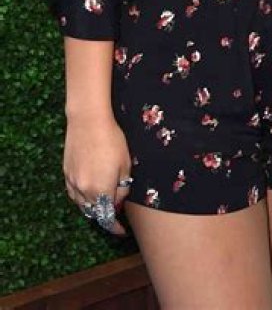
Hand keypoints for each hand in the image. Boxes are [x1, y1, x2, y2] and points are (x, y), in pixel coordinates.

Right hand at [64, 113, 131, 234]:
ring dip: (93, 207)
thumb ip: (122, 187)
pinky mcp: (66, 174)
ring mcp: (72, 182)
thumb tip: (118, 202)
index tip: (121, 231)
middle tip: (116, 213)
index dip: (115, 227)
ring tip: (104, 202)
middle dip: (105, 215)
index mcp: (101, 190)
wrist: (88, 120)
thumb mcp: (125, 164)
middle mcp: (84, 191)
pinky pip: (73, 194)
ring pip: (82, 205)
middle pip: (94, 212)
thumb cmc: (112, 139)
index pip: (107, 217)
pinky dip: (82, 198)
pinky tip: (89, 192)